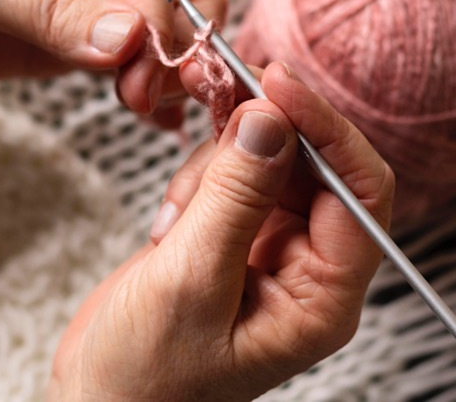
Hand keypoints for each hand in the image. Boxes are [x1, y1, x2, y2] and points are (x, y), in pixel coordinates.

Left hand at [0, 0, 225, 119]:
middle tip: (152, 95)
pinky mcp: (75, 41)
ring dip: (171, 69)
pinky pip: (131, 62)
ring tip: (154, 109)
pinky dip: (152, 88)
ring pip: (162, 30)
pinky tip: (156, 116)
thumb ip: (49, 10)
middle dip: (175, 45)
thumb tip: (127, 41)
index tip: (151, 70)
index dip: (155, 18)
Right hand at [49, 62, 394, 400]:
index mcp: (325, 296)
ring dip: (218, 166)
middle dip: (264, 134)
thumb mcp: (189, 282)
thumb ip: (235, 197)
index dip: (326, 129)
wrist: (96, 399)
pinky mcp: (232, 230)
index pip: (359, 190)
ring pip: (267, 158)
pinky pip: (231, 172)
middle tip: (219, 96)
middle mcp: (307, 266)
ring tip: (176, 219)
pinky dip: (199, 177)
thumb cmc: (145, 377)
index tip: (277, 85)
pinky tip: (168, 224)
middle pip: (314, 163)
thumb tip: (272, 120)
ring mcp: (268, 245)